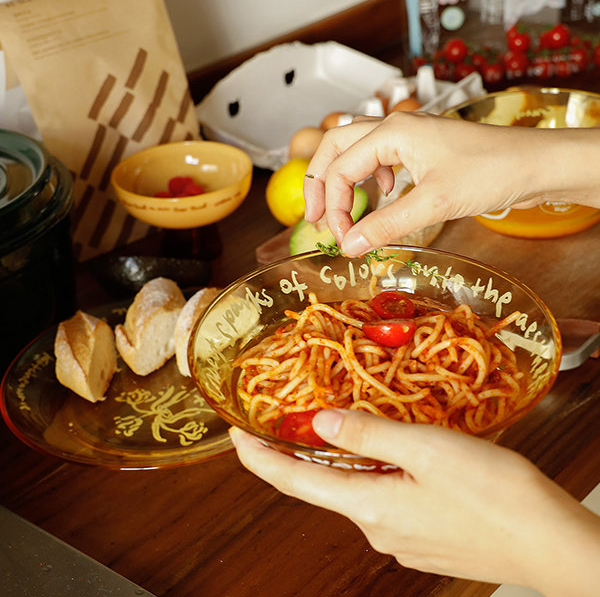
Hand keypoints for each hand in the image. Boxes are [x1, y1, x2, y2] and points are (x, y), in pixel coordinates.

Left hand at [230, 409, 599, 595]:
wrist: (554, 545)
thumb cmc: (496, 495)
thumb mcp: (428, 450)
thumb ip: (370, 435)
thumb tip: (318, 424)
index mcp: (369, 508)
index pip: (292, 483)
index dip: (258, 458)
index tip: (234, 433)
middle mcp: (377, 529)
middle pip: (322, 486)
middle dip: (298, 453)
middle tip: (285, 416)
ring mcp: (401, 538)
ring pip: (355, 490)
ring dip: (340, 460)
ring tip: (335, 425)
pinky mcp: (424, 537)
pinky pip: (383, 499)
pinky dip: (372, 472)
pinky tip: (389, 453)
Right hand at [303, 112, 599, 255]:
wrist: (534, 165)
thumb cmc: (491, 172)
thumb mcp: (433, 204)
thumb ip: (386, 226)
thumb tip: (349, 248)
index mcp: (391, 133)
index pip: (341, 169)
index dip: (334, 208)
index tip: (342, 240)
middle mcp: (393, 129)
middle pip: (335, 147)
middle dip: (320, 183)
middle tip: (315, 218)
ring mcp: (406, 137)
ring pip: (354, 150)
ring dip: (341, 179)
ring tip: (340, 211)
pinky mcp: (419, 149)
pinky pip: (378, 158)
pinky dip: (368, 178)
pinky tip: (381, 195)